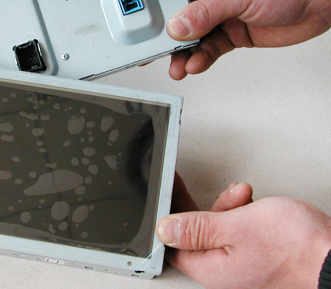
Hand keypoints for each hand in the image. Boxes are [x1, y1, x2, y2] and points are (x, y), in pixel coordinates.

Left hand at [158, 175, 330, 288]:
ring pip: (220, 228)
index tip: (170, 190)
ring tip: (243, 195)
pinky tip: (253, 203)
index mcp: (212, 268)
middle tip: (219, 193)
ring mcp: (243, 263)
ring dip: (228, 206)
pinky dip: (243, 213)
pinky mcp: (259, 255)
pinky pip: (239, 231)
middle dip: (206, 206)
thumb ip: (196, 228)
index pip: (173, 242)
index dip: (169, 214)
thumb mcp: (237, 227)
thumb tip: (165, 230)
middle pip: (196, 232)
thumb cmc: (297, 247)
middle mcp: (225, 271)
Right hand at [167, 0, 330, 79]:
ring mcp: (221, 13)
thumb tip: (177, 26)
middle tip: (153, 46)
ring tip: (177, 64)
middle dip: (166, 31)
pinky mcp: (232, 33)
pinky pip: (208, 48)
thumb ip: (205, 12)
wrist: (320, 2)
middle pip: (178, 12)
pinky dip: (201, 58)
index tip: (140, 12)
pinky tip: (196, 64)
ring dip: (183, 51)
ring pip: (192, 35)